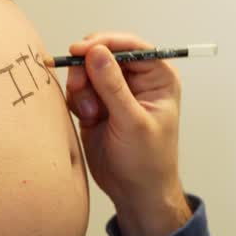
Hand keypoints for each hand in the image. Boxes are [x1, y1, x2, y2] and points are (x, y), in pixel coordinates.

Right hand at [66, 32, 191, 235]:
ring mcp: (115, 92)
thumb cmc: (146, 161)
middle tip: (78, 87)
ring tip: (91, 115)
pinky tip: (88, 119)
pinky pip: (79, 90)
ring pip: (87, 71)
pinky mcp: (97, 105)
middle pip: (103, 54)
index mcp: (158, 77)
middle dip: (87, 69)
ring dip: (82, 89)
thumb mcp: (131, 122)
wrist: (135, 192)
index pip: (129, 46)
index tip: (80, 50)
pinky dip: (77, 100)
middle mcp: (137, 80)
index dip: (104, 43)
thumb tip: (97, 52)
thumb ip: (113, 86)